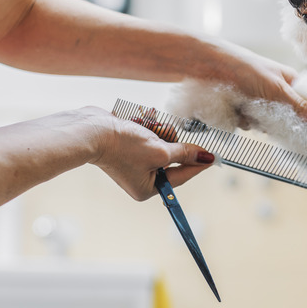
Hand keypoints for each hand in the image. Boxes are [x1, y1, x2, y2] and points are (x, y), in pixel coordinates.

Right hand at [89, 110, 213, 200]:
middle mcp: (141, 177)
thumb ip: (185, 153)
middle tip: (160, 133)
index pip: (183, 175)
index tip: (214, 156)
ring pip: (161, 141)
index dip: (199, 163)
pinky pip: (148, 133)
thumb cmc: (123, 146)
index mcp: (148, 188)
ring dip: (156, 130)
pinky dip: (145, 125)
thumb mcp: (160, 151)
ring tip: (145, 126)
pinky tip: (139, 119)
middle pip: (172, 156)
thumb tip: (206, 157)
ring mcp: (134, 160)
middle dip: (168, 140)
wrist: (92, 129)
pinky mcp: (129, 144)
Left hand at [211, 40, 306, 123]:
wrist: (207, 66)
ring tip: (249, 109)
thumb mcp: (276, 88)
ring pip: (269, 124)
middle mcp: (278, 91)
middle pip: (290, 118)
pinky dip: (244, 121)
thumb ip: (299, 105)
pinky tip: (237, 112)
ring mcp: (261, 101)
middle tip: (273, 120)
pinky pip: (251, 124)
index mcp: (291, 81)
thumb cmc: (244, 68)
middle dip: (282, 124)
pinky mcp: (244, 109)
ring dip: (259, 122)